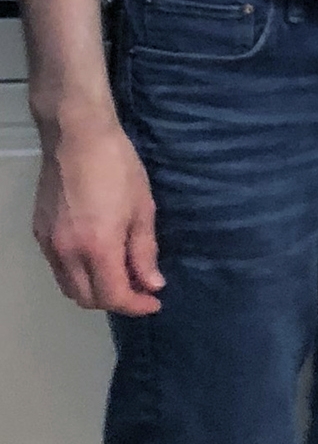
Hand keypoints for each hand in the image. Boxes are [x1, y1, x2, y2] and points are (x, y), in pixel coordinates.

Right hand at [35, 119, 163, 313]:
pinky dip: (77, 274)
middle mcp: (66, 253)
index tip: (154, 303)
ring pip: (69, 286)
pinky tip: (96, 259)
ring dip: (94, 290)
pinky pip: (58, 268)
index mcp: (96, 247)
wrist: (77, 137)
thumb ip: (144, 251)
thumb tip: (151, 284)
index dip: (135, 305)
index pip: (112, 296)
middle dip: (114, 301)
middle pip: (86, 298)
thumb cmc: (118, 168)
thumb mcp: (142, 208)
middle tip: (139, 290)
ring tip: (120, 277)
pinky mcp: (38, 233)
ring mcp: (48, 244)